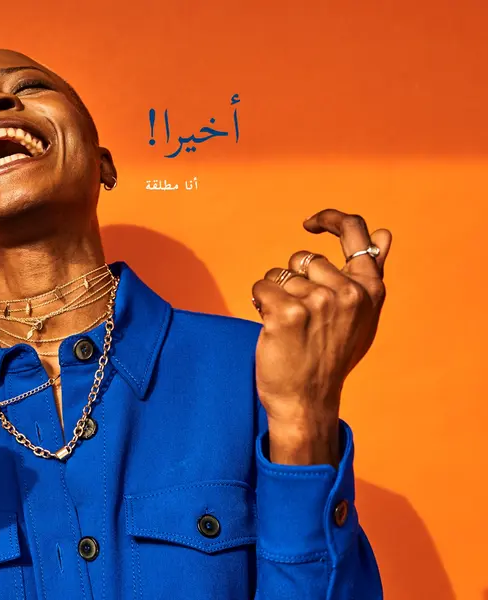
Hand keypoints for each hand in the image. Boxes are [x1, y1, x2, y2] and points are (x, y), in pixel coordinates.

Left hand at [252, 209, 391, 466]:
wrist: (307, 400)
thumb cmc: (332, 357)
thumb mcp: (363, 317)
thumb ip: (370, 274)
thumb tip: (385, 233)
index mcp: (370, 289)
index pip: (355, 233)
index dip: (330, 220)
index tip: (310, 224)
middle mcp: (348, 292)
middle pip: (304, 258)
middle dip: (294, 279)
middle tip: (302, 315)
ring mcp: (318, 302)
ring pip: (280, 273)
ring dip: (276, 294)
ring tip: (289, 326)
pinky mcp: (287, 313)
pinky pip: (261, 286)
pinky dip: (260, 302)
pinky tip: (272, 326)